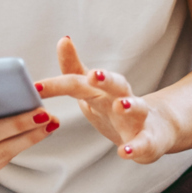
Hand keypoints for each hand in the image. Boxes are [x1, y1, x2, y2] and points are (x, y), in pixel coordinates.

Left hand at [36, 36, 177, 164]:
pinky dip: (137, 148)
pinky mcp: (150, 140)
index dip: (57, 84)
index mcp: (103, 90)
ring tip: (121, 106)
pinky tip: (125, 152)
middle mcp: (122, 99)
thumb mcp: (91, 90)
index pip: (79, 81)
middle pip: (116, 84)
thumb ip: (74, 69)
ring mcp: (138, 118)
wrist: (156, 129)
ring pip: (137, 107)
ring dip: (130, 105)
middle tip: (93, 76)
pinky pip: (145, 143)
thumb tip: (63, 39)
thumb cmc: (115, 109)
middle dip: (106, 79)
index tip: (35, 88)